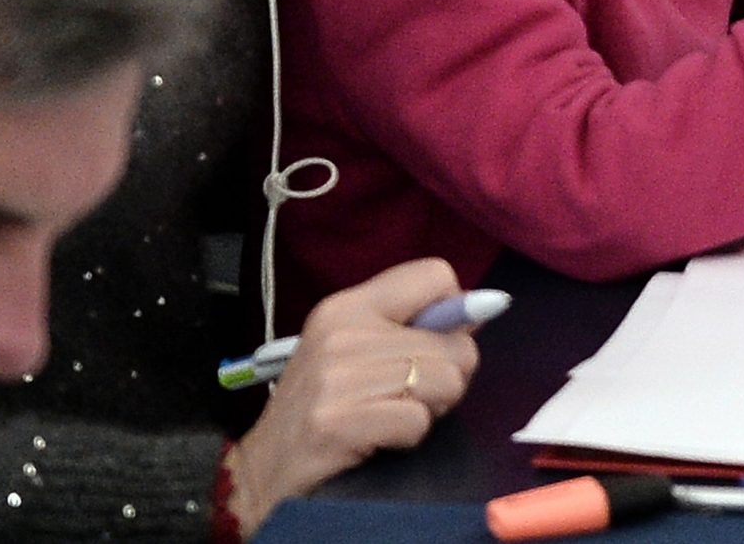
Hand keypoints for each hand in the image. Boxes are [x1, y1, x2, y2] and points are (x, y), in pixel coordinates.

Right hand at [223, 259, 481, 536]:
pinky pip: (417, 421)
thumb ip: (412, 326)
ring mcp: (338, 376)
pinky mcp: (338, 420)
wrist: (263, 468)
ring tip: (392, 415)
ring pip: (445, 381)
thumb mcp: (355, 349)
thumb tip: (480, 311)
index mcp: (348, 305)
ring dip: (430, 410)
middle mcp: (343, 331)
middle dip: (448, 379)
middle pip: (455, 342)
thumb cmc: (321, 406)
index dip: (454, 313)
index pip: (436, 275)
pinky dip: (408, 437)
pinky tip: (379, 438)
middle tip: (408, 397)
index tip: (435, 344)